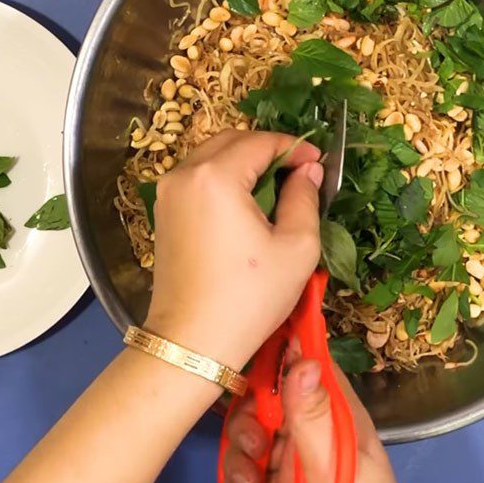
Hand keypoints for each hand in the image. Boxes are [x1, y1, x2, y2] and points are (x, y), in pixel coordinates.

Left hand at [144, 130, 323, 369]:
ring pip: (211, 157)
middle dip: (268, 149)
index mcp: (216, 176)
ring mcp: (168, 194)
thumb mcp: (296, 247)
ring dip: (245, 163)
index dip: (295, 147)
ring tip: (276, 188)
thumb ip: (305, 198)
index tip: (319, 162)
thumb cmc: (250, 297)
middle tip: (299, 172)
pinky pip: (197, 179)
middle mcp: (184, 175)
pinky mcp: (164, 214)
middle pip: (231, 140)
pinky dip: (224, 179)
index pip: (260, 142)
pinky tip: (247, 206)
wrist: (193, 342)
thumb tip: (308, 171)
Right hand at [219, 343, 483, 482]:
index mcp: (339, 414)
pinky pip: (253, 468)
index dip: (277, 354)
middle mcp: (319, 427)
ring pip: (255, 433)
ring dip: (240, 456)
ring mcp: (301, 456)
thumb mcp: (333, 469)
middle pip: (269, 398)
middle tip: (252, 449)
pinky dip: (239, 481)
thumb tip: (303, 359)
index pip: (308, 362)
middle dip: (248, 419)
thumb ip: (314, 416)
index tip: (244, 362)